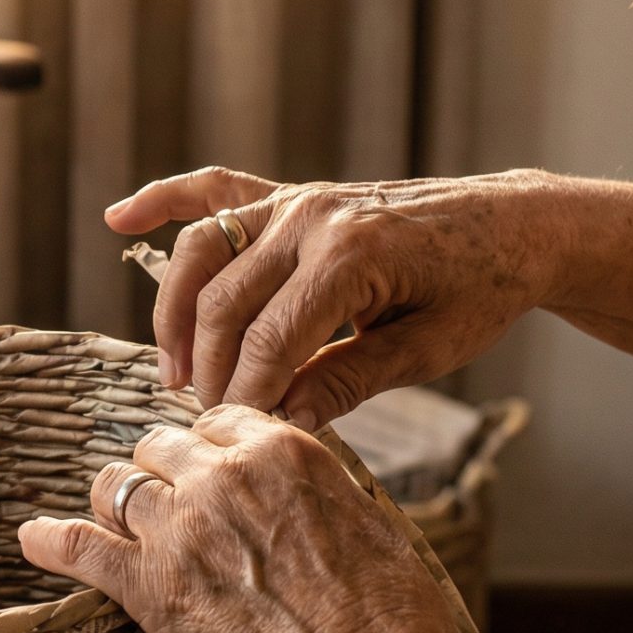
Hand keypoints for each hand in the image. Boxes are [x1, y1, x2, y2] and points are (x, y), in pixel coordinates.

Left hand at [17, 406, 480, 632]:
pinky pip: (78, 546)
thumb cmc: (389, 620)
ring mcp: (178, 528)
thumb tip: (294, 483)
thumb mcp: (367, 521)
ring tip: (118, 529)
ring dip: (118, 507)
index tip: (207, 473)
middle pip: (159, 448)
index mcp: (282, 450)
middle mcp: (222, 476)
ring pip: (116, 487)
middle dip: (163, 474)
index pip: (217, 421)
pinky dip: (50, 541)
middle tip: (170, 510)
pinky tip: (31, 539)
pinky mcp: (147, 587)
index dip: (209, 451)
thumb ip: (314, 487)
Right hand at [106, 167, 562, 423]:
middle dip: (208, 368)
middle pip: (225, 301)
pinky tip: (118, 219)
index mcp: (354, 254)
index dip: (246, 396)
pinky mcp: (292, 195)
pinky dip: (165, 200)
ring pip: (203, 252)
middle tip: (205, 426)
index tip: (233, 441)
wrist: (513, 224)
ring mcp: (297, 200)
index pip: (271, 339)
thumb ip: (348, 382)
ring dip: (175, 313)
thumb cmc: (480, 291)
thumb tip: (280, 424)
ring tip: (173, 372)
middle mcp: (313, 218)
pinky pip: (215, 191)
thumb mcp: (428, 350)